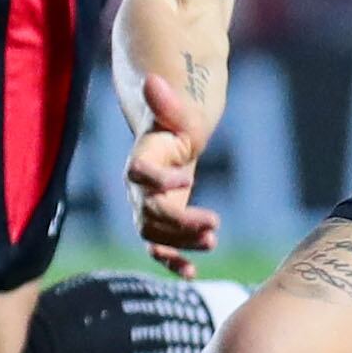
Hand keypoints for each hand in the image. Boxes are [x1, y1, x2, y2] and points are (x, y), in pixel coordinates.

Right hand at [124, 74, 219, 277]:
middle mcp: (137, 189)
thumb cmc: (175, 122)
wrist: (171, 140)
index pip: (139, 174)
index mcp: (140, 159)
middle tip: (214, 224)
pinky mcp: (159, 224)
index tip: (187, 178)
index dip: (158, 180)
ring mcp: (146, 209)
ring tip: (212, 242)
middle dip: (179, 222)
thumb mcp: (178, 112)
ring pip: (156, 235)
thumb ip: (168, 102)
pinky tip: (192, 274)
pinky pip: (160, 248)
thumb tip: (153, 78)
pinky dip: (173, 261)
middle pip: (149, 212)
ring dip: (181, 243)